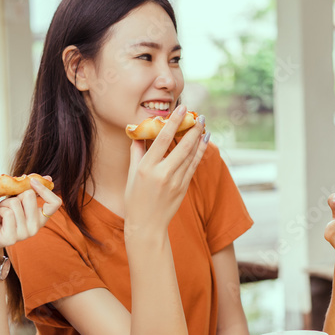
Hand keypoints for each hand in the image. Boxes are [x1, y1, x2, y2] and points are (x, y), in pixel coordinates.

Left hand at [0, 176, 62, 247]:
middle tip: (8, 205)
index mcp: (41, 218)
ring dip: (4, 204)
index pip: (54, 203)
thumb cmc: (3, 215)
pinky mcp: (12, 238)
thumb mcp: (18, 200)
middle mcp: (36, 227)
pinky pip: (7, 213)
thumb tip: (49, 178)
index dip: (45, 190)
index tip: (32, 182)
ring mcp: (25, 233)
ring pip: (15, 203)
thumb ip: (31, 190)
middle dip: (15, 195)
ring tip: (1, 212)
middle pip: (29, 195)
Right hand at [124, 104, 206, 239]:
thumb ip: (137, 153)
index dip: (174, 122)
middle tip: (199, 115)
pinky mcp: (183, 188)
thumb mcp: (131, 175)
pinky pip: (193, 166)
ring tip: (203, 125)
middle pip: (182, 145)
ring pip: (190, 155)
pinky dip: (199, 152)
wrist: (146, 225)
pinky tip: (203, 142)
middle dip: (192, 128)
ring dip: (199, 138)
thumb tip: (140, 133)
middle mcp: (162, 173)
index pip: (162, 139)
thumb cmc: (135, 200)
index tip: (182, 108)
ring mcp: (175, 182)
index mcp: (146, 168)